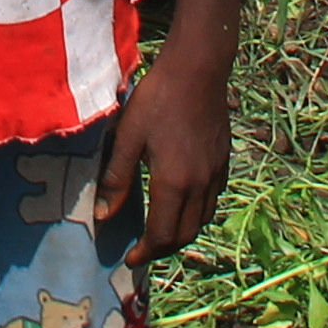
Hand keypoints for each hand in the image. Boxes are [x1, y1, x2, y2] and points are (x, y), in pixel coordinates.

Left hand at [101, 50, 232, 259]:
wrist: (198, 68)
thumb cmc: (157, 98)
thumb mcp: (128, 136)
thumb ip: (117, 178)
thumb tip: (104, 216)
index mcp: (173, 183)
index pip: (162, 235)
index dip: (145, 252)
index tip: (129, 259)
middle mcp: (200, 185)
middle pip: (186, 235)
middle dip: (163, 249)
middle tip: (143, 250)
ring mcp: (216, 173)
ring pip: (203, 220)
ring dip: (183, 233)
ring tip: (162, 230)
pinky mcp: (224, 160)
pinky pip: (213, 199)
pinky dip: (198, 211)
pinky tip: (183, 200)